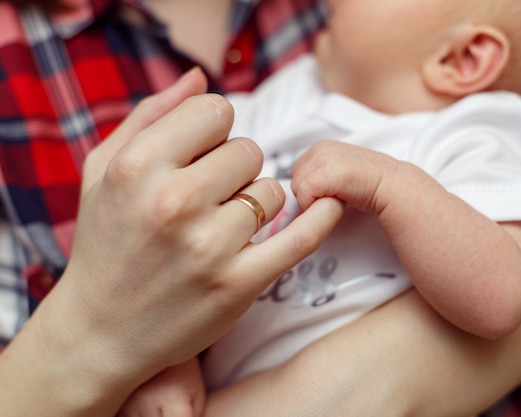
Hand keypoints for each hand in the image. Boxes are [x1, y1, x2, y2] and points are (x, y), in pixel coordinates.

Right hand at [0, 69, 343, 416]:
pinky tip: (327, 206)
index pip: (215, 110)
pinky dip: (321, 217)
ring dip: (257, 202)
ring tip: (225, 224)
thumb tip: (198, 75)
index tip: (205, 151)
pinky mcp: (239, 283)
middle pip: (248, 149)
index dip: (213, 129)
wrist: (100, 331)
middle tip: (212, 195)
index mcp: (138, 166)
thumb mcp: (103, 170)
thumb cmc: (105, 244)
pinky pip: (301, 236)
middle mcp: (174, 201)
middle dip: (235, 167)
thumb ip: (150, 114)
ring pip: (272, 190)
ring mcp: (209, 246)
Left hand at [291, 140, 399, 212]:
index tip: (332, 192)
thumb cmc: (366, 185)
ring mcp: (322, 158)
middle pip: (293, 182)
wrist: (391, 185)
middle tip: (336, 196)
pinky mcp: (326, 172)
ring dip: (315, 201)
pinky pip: (305, 196)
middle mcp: (319, 148)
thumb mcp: (338, 172)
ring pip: (297, 189)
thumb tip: (299, 191)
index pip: (296, 174)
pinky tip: (340, 201)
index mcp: (319, 147)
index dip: (310, 189)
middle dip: (310, 194)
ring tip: (339, 198)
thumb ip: (319, 175)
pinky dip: (318, 206)